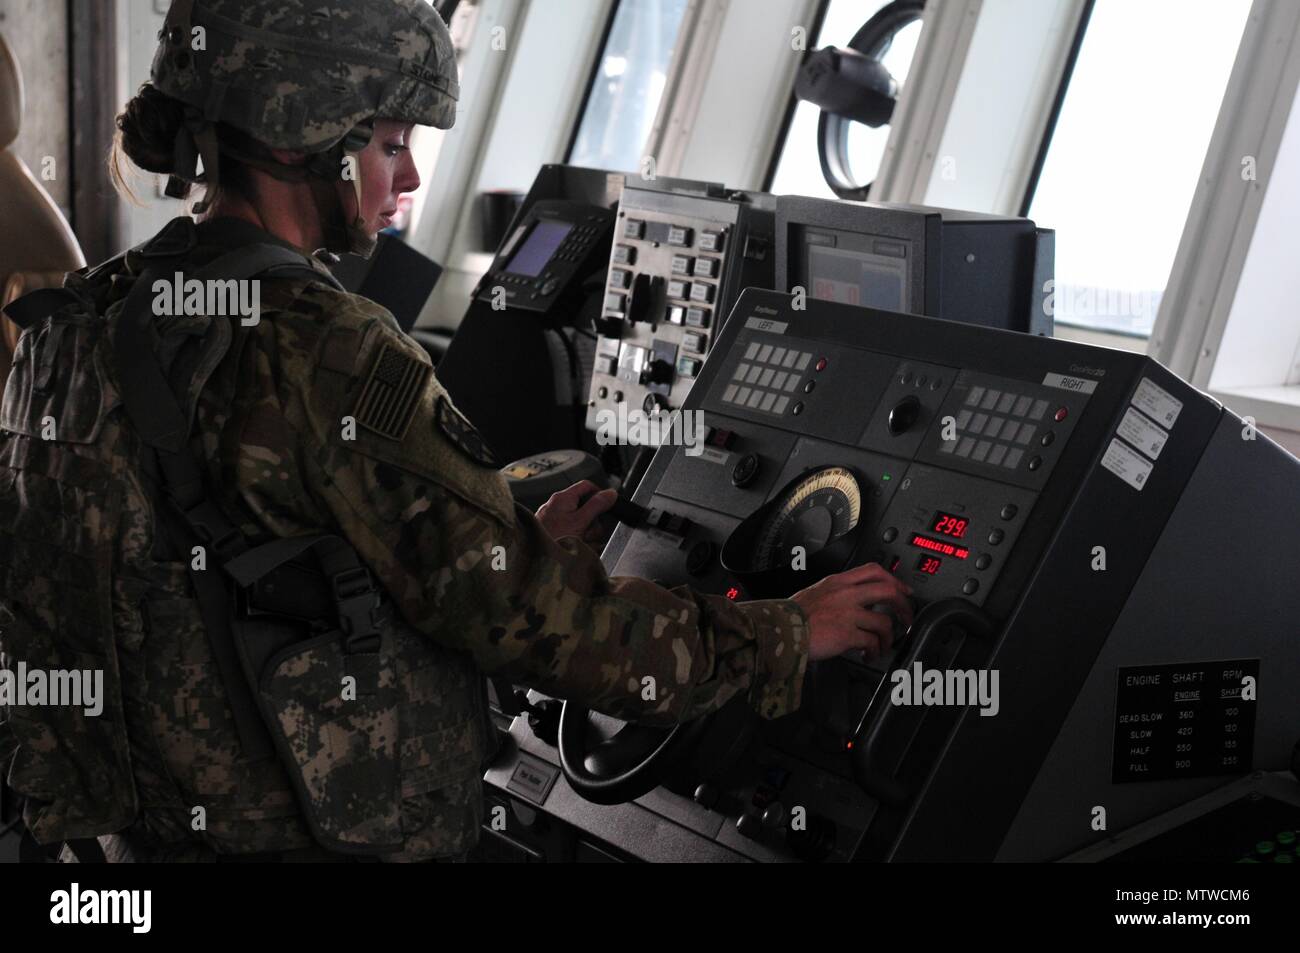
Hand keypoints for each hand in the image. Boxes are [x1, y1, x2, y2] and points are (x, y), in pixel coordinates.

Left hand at [536, 481, 617, 545]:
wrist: (537, 560)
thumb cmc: (552, 540)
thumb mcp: (580, 521)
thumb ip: (596, 505)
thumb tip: (610, 493)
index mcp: (562, 498)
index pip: (587, 486)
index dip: (600, 495)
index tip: (607, 507)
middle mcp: (556, 506)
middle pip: (586, 507)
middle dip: (593, 523)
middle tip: (589, 533)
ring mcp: (554, 520)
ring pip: (581, 524)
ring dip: (586, 536)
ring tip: (579, 545)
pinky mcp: (553, 533)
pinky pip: (572, 534)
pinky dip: (577, 542)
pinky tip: (574, 550)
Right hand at [791, 563, 913, 662]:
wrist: (779, 630)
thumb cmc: (792, 616)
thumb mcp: (815, 592)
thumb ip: (836, 593)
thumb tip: (857, 601)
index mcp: (837, 582)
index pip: (873, 570)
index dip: (894, 580)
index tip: (902, 590)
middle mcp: (845, 594)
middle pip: (888, 591)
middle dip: (904, 606)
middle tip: (907, 617)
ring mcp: (847, 613)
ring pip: (884, 621)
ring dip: (888, 637)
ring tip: (882, 645)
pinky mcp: (846, 634)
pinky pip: (872, 642)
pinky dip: (875, 651)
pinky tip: (869, 654)